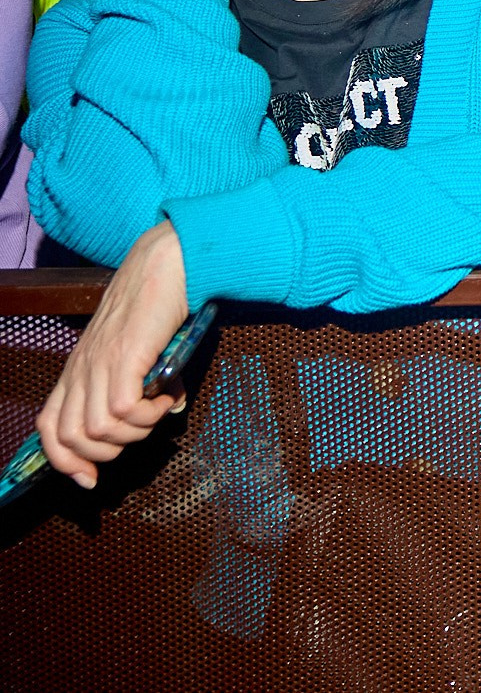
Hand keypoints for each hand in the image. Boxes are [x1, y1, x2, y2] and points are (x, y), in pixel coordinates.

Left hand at [36, 223, 191, 488]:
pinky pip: (124, 410)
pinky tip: (168, 395)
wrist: (167, 263)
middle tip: (142, 431)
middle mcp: (81, 370)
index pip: (50, 428)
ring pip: (98, 430)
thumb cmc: (156, 303)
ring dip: (135, 431)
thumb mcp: (137, 349)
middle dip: (109, 452)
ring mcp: (100, 363)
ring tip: (159, 407)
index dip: (64, 462)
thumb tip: (168, 408)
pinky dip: (149, 414)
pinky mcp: (125, 357)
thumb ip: (142, 380)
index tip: (91, 479)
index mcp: (78, 369)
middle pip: (72, 438)